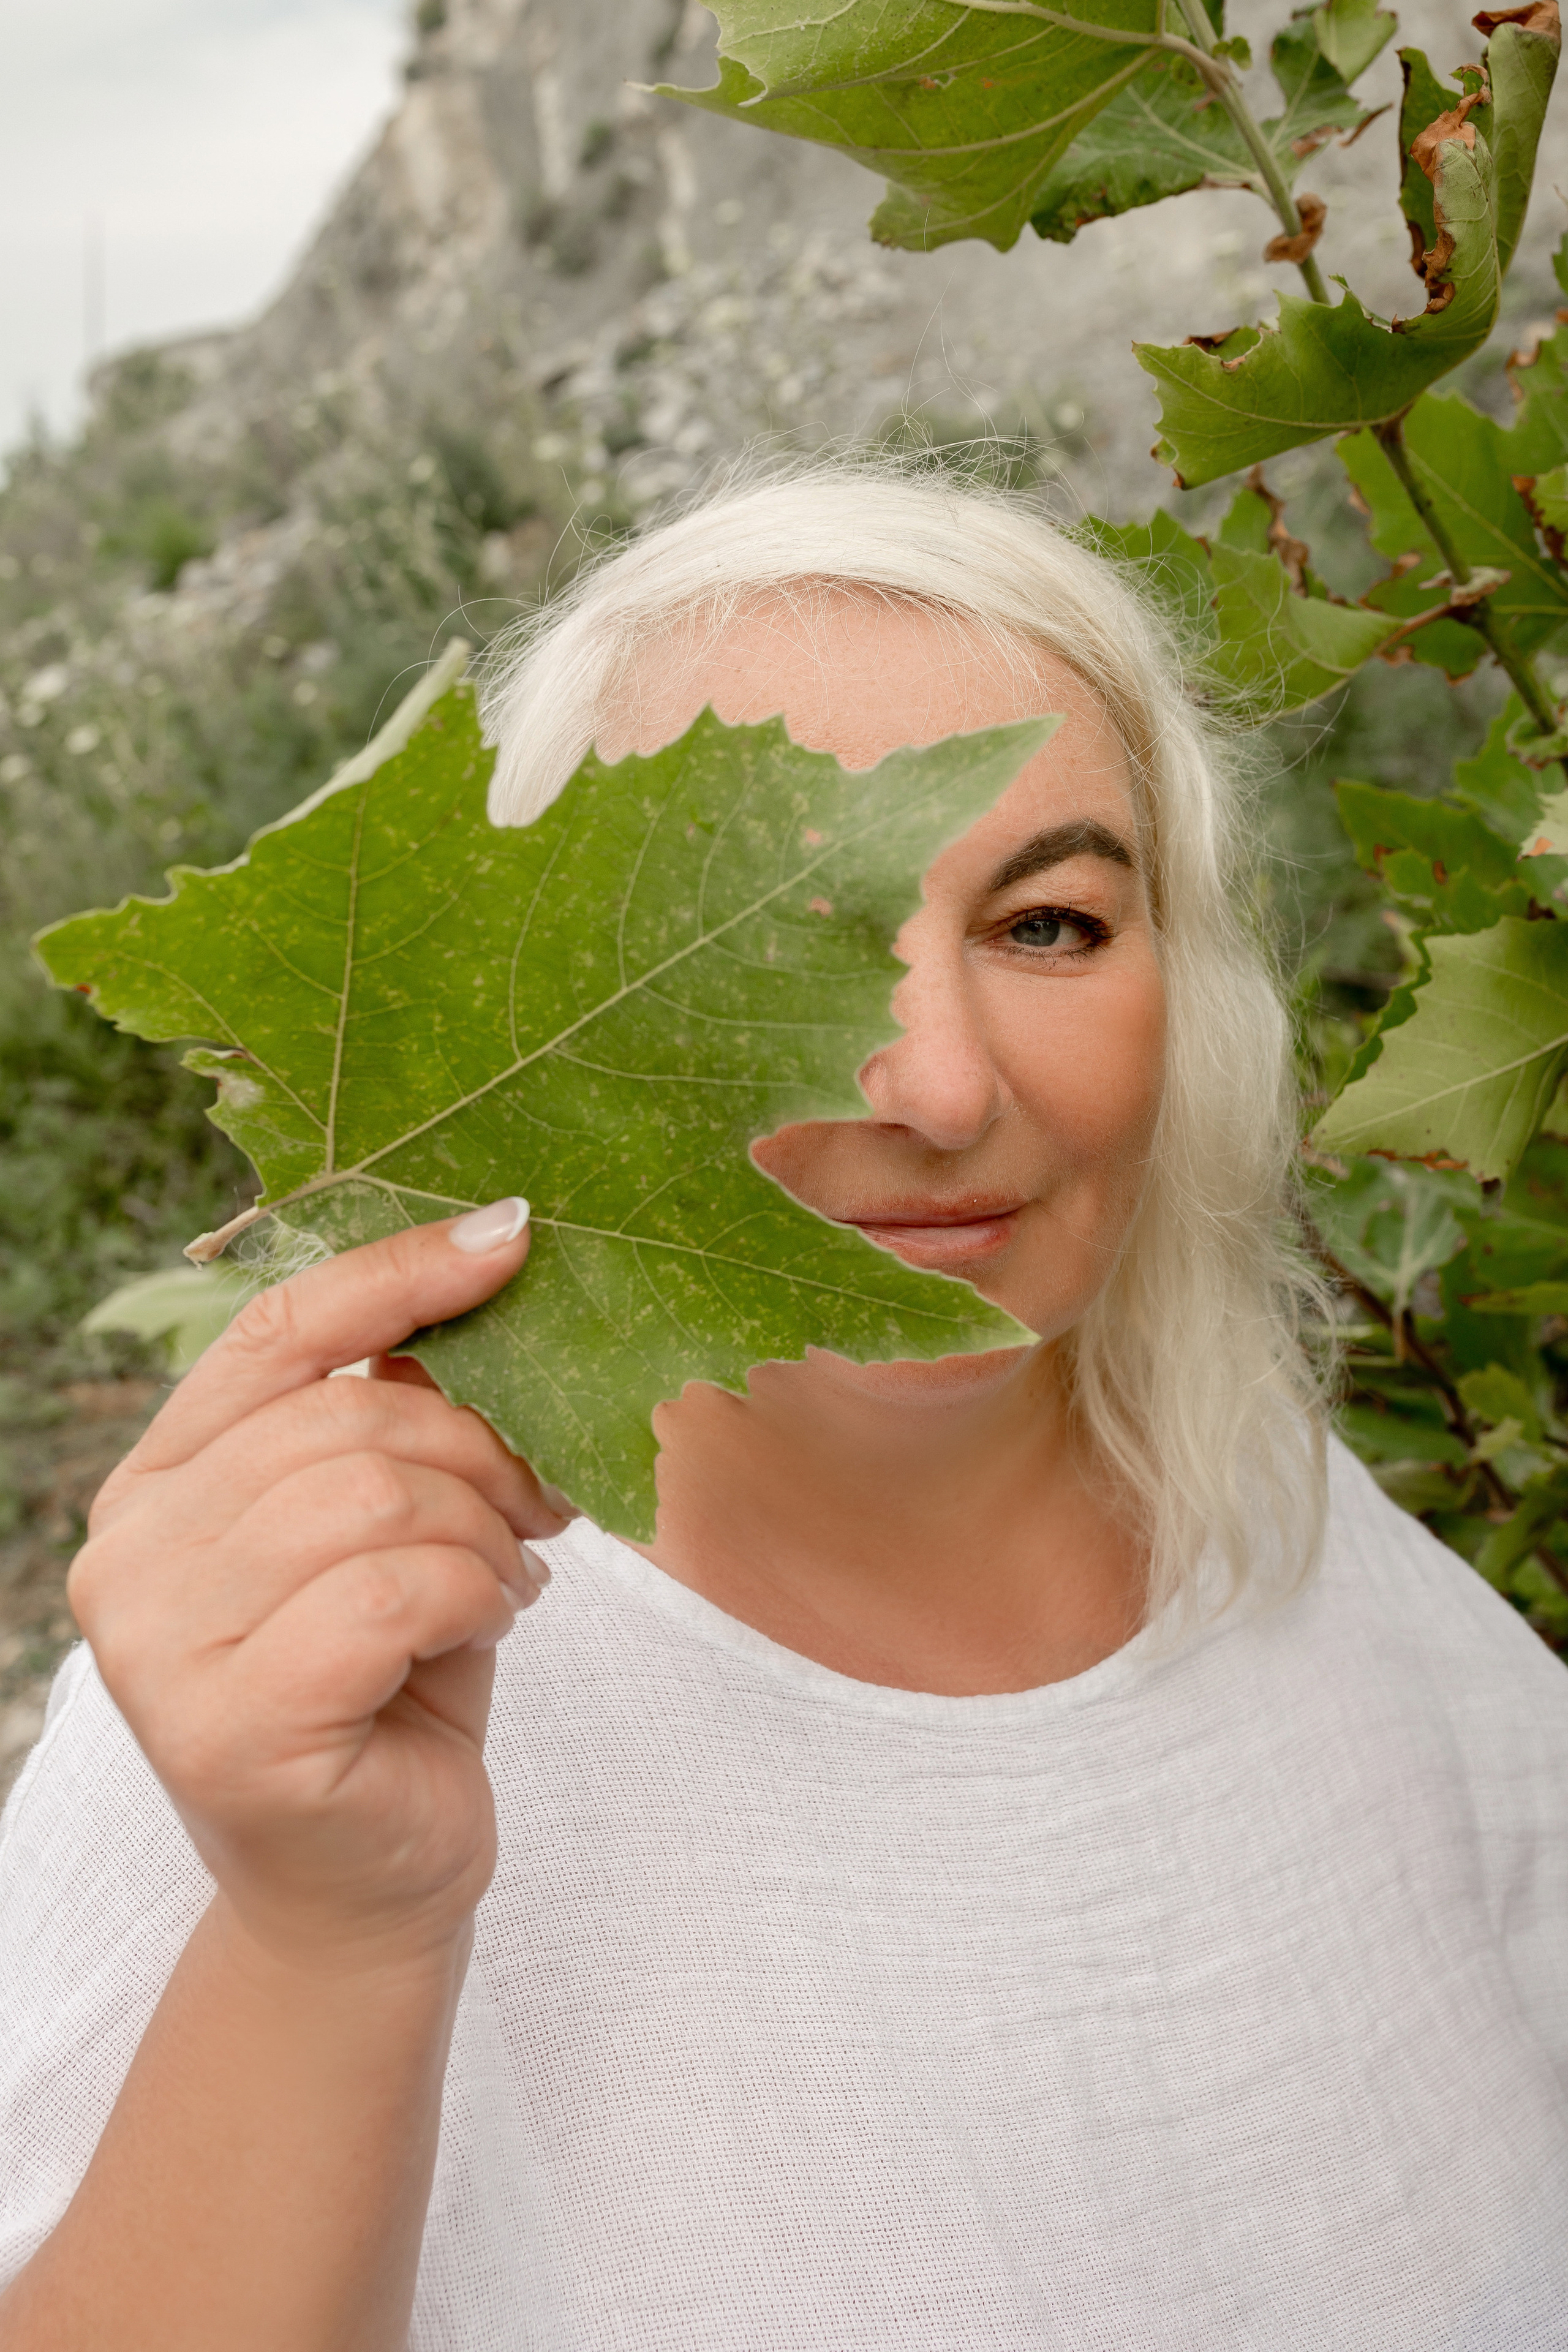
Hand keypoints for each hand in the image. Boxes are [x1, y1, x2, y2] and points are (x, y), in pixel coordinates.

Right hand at [68, 1200, 561, 1973]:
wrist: (371, 1880)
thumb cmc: (390, 1684)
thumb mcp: (390, 1525)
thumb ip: (398, 1415)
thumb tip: (491, 1268)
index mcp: (159, 1481)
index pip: (276, 1329)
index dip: (400, 1270)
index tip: (514, 1235)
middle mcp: (131, 1553)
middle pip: (347, 1415)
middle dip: (480, 1448)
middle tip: (537, 1507)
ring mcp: (162, 1647)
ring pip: (376, 1495)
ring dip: (483, 1530)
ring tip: (505, 1578)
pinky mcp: (228, 1729)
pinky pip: (392, 1593)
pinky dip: (475, 1595)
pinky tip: (485, 1628)